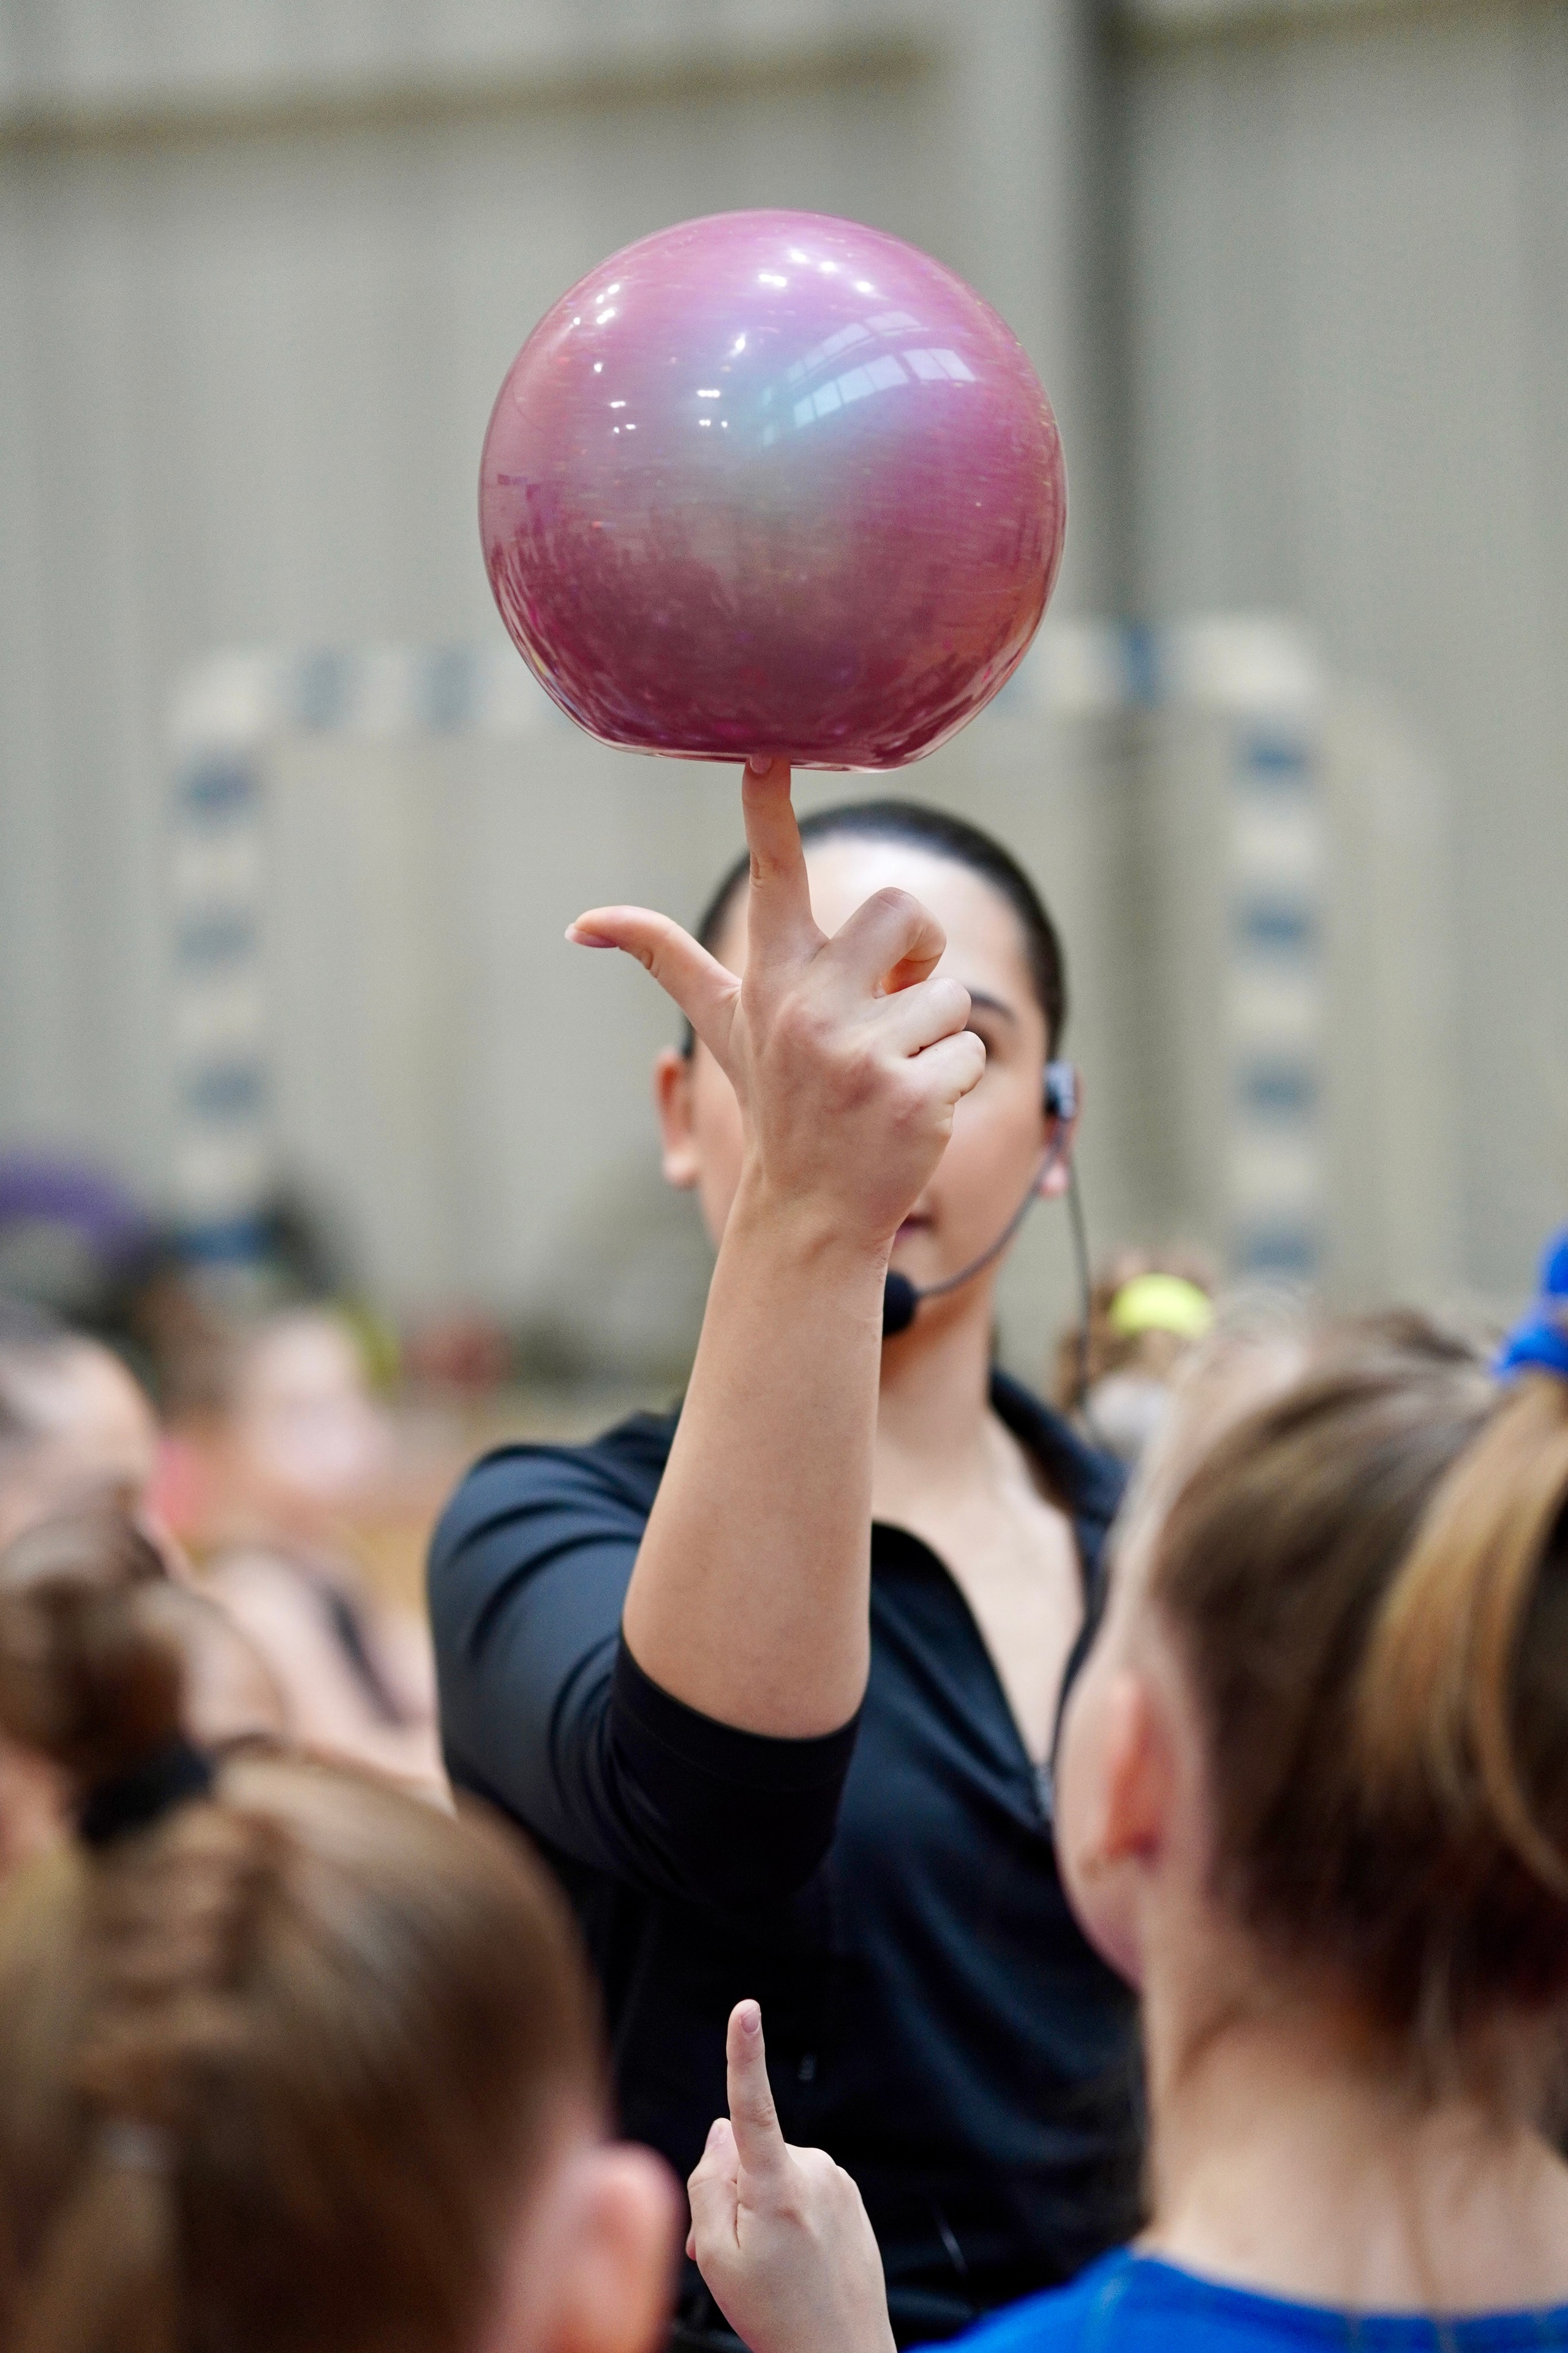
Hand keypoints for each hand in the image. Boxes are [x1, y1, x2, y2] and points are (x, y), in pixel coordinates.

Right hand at [569, 758, 984, 1254]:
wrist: (812, 1212)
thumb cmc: (779, 1101)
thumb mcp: (724, 1027)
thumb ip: (667, 960)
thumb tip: (582, 922)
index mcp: (771, 979)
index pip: (772, 877)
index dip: (768, 812)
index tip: (765, 754)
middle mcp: (808, 1010)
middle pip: (904, 911)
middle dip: (919, 951)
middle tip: (896, 999)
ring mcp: (859, 1055)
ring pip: (949, 994)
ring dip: (934, 1037)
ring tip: (888, 1078)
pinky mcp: (911, 1094)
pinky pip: (970, 1049)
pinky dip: (953, 1082)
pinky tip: (910, 1114)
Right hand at [687, 2000, 894, 2352]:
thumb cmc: (775, 2316)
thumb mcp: (717, 2258)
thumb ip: (709, 2184)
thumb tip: (722, 2129)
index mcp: (777, 2187)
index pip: (752, 2108)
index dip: (744, 2055)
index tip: (745, 2009)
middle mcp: (813, 2172)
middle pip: (744, 2157)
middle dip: (726, 2194)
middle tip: (728, 2258)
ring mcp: (836, 2182)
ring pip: (770, 2175)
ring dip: (754, 2210)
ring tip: (762, 2270)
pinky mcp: (849, 2196)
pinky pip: (799, 2189)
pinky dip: (783, 2217)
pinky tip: (790, 2263)